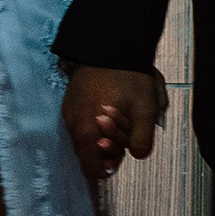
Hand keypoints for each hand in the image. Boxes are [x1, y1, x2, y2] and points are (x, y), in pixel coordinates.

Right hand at [63, 66, 166, 185]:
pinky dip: (93, 121)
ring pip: (85, 137)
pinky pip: (80, 122)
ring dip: (102, 134)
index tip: (123, 151)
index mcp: (88, 133)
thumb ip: (142, 142)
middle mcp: (73, 126)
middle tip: (126, 129)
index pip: (91, 170)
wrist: (110, 45)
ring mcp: (69, 112)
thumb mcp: (146, 111)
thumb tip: (136, 155)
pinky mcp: (69, 101)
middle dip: (108, 149)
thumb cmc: (129, 78)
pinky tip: (109, 105)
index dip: (109, 166)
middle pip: (89, 154)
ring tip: (119, 114)